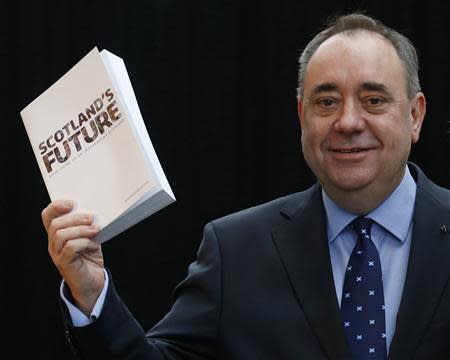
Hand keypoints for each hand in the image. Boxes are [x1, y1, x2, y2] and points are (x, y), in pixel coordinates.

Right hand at [42, 200, 104, 315]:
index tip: (72, 203)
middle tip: (91, 218)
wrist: (93, 281)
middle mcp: (53, 243)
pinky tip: (94, 245)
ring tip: (95, 230)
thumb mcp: (91, 237)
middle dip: (75, 218)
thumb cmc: (91, 257)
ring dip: (81, 230)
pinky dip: (83, 243)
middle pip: (56, 224)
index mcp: (58, 233)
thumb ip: (88, 226)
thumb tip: (94, 213)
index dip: (56, 206)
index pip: (48, 216)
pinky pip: (70, 247)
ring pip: (61, 235)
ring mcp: (57, 254)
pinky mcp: (64, 263)